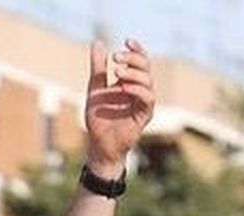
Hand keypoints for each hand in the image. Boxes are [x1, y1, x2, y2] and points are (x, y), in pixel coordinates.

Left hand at [84, 38, 154, 176]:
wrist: (99, 146)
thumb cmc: (99, 120)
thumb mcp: (95, 89)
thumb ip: (98, 68)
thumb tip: (98, 42)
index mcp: (130, 82)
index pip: (140, 60)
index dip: (136, 49)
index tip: (126, 41)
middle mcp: (139, 91)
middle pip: (146, 67)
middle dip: (132, 59)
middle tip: (116, 58)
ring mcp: (143, 103)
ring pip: (148, 81)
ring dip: (133, 73)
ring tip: (117, 72)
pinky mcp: (144, 115)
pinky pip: (148, 98)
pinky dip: (138, 90)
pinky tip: (124, 87)